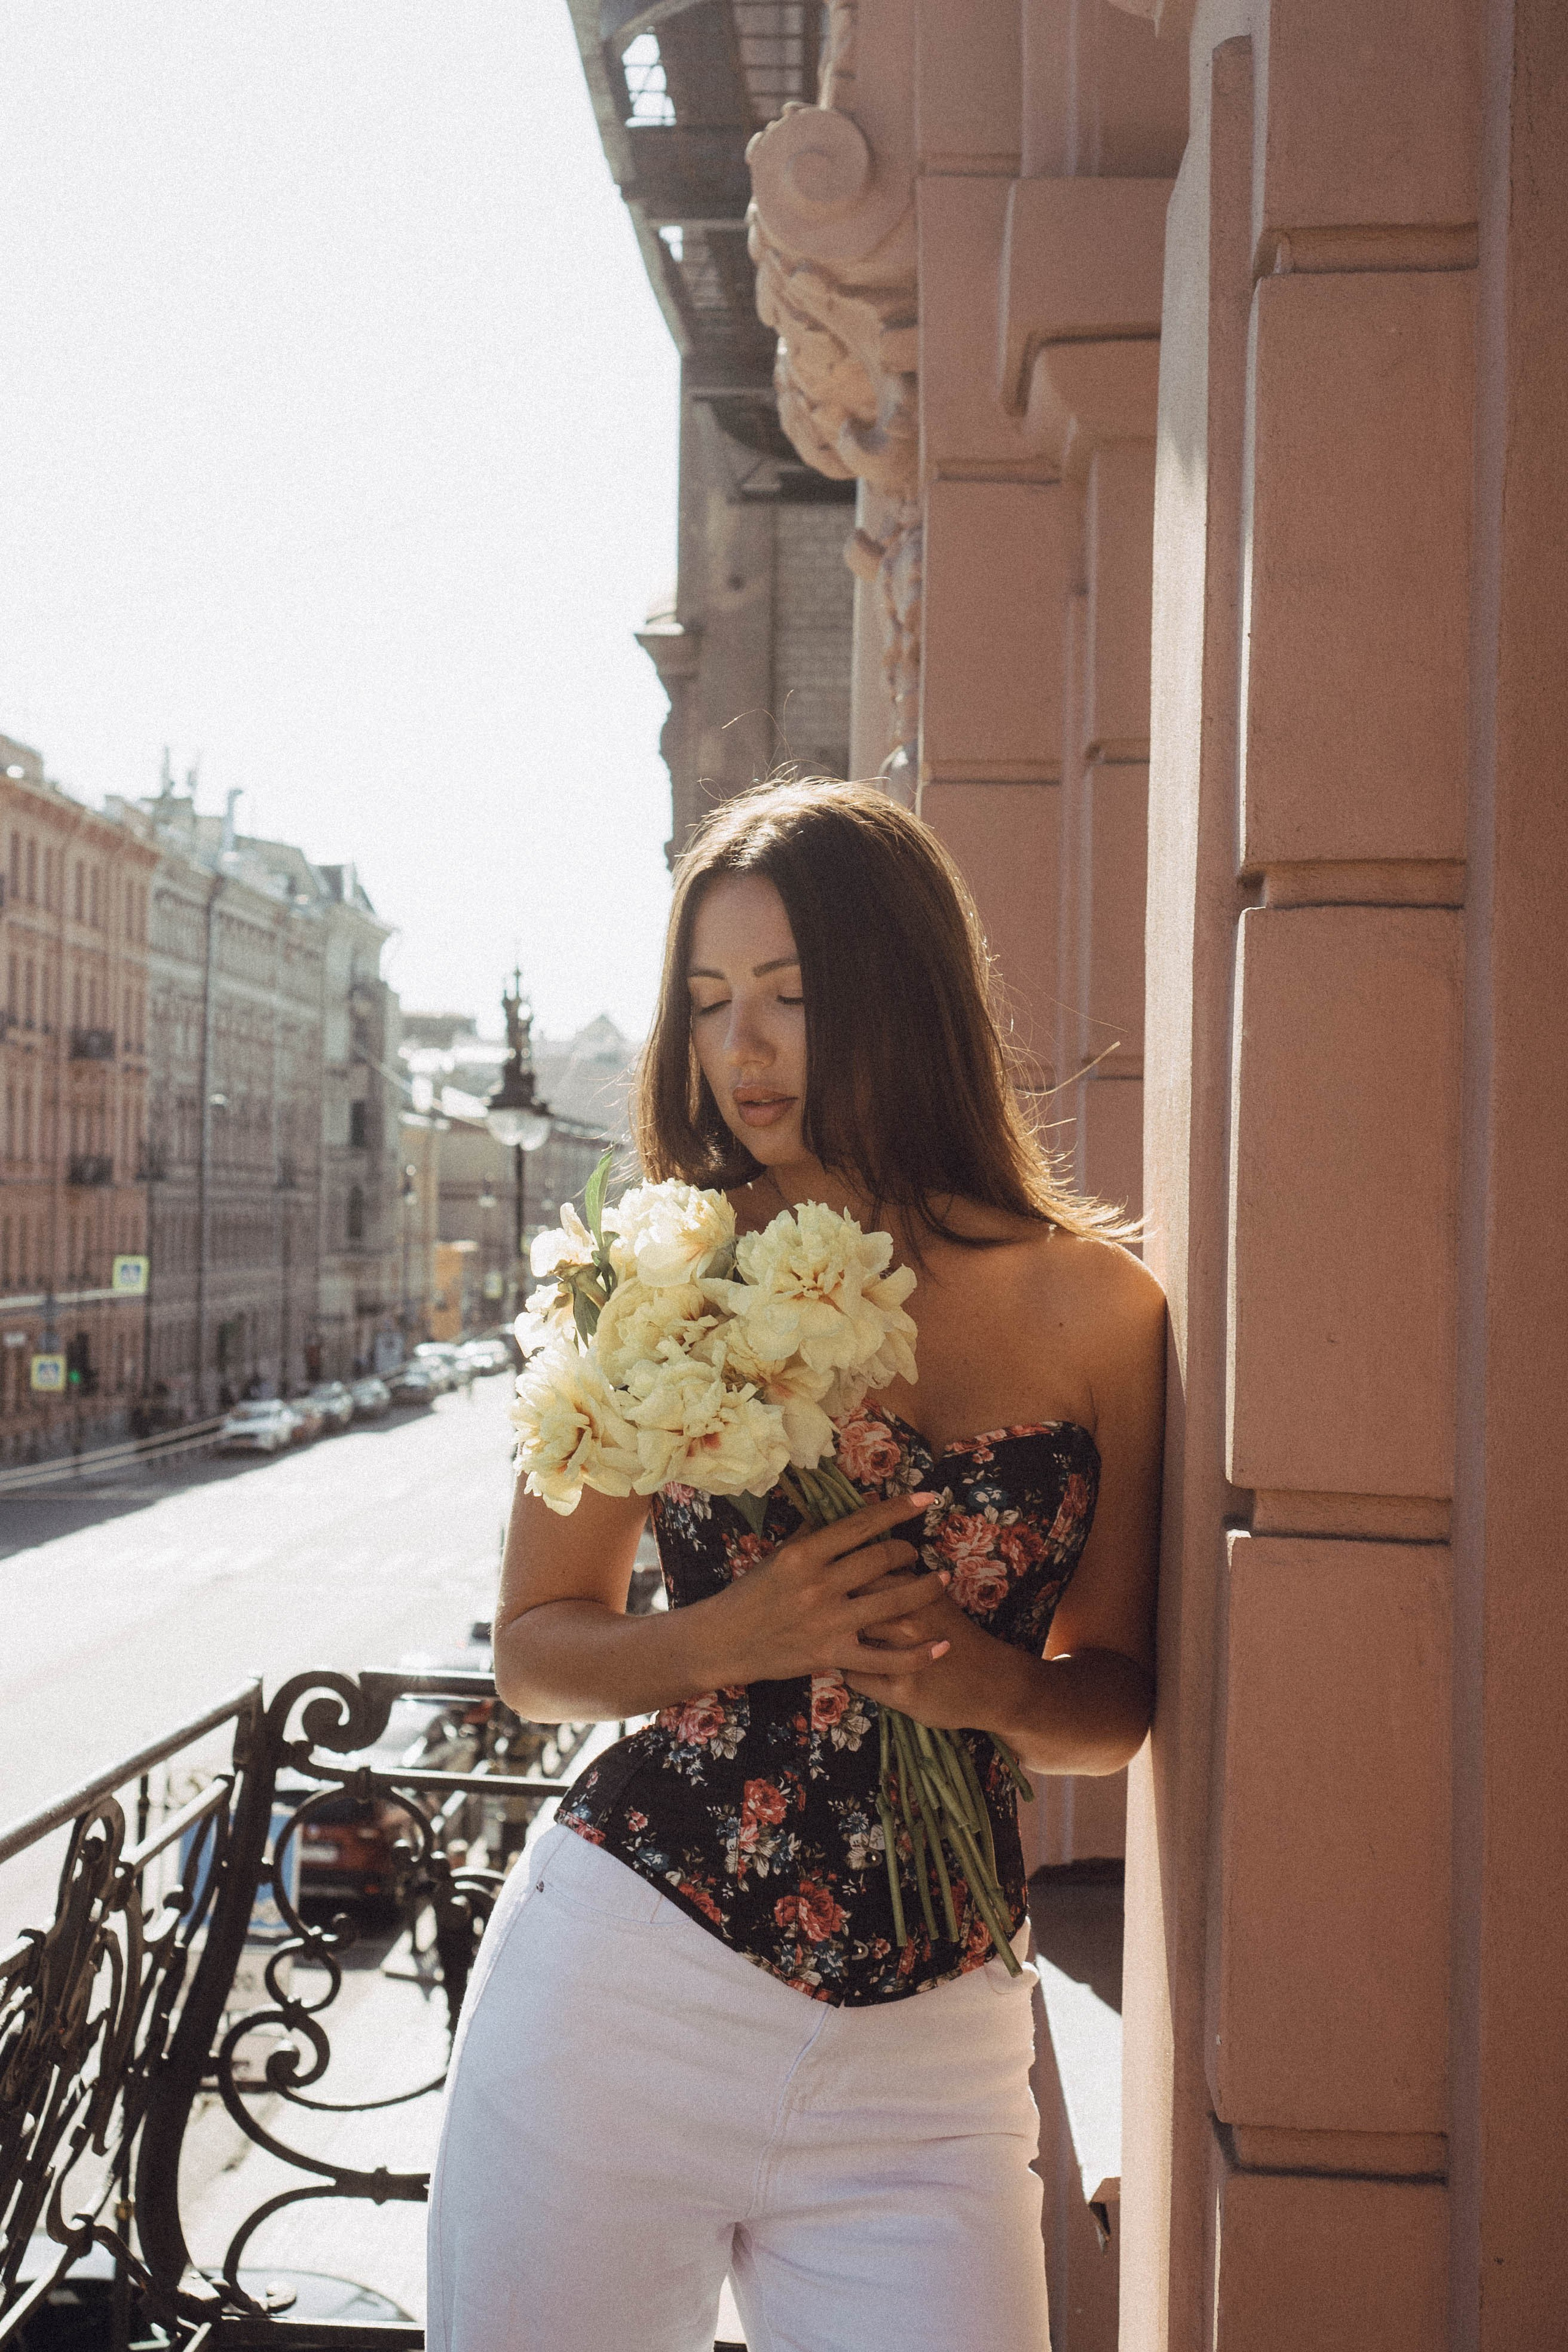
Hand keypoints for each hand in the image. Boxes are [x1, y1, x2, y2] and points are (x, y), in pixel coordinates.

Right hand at [698, 1494, 949, 1686]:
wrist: (723, 1641)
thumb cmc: (750, 1595)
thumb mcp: (777, 1557)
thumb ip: (813, 1536)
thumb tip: (845, 1512)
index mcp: (804, 1553)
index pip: (861, 1524)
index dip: (898, 1509)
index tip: (927, 1499)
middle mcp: (819, 1584)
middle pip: (881, 1558)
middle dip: (909, 1551)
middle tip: (917, 1551)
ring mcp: (827, 1621)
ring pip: (892, 1601)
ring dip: (925, 1589)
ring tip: (942, 1581)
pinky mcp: (832, 1655)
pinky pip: (884, 1659)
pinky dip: (916, 1654)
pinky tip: (941, 1646)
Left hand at [844, 1575, 1030, 1733]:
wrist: (995, 1683)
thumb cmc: (958, 1637)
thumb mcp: (934, 1601)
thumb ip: (900, 1586)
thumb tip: (858, 1568)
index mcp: (916, 1592)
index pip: (860, 1576)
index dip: (843, 1583)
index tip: (839, 1590)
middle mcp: (908, 1620)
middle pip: (847, 1607)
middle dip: (833, 1612)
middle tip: (833, 1619)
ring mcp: (902, 1657)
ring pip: (845, 1644)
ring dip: (839, 1643)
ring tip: (843, 1644)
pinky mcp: (900, 1690)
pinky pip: (855, 1678)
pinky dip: (851, 1672)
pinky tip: (860, 1670)